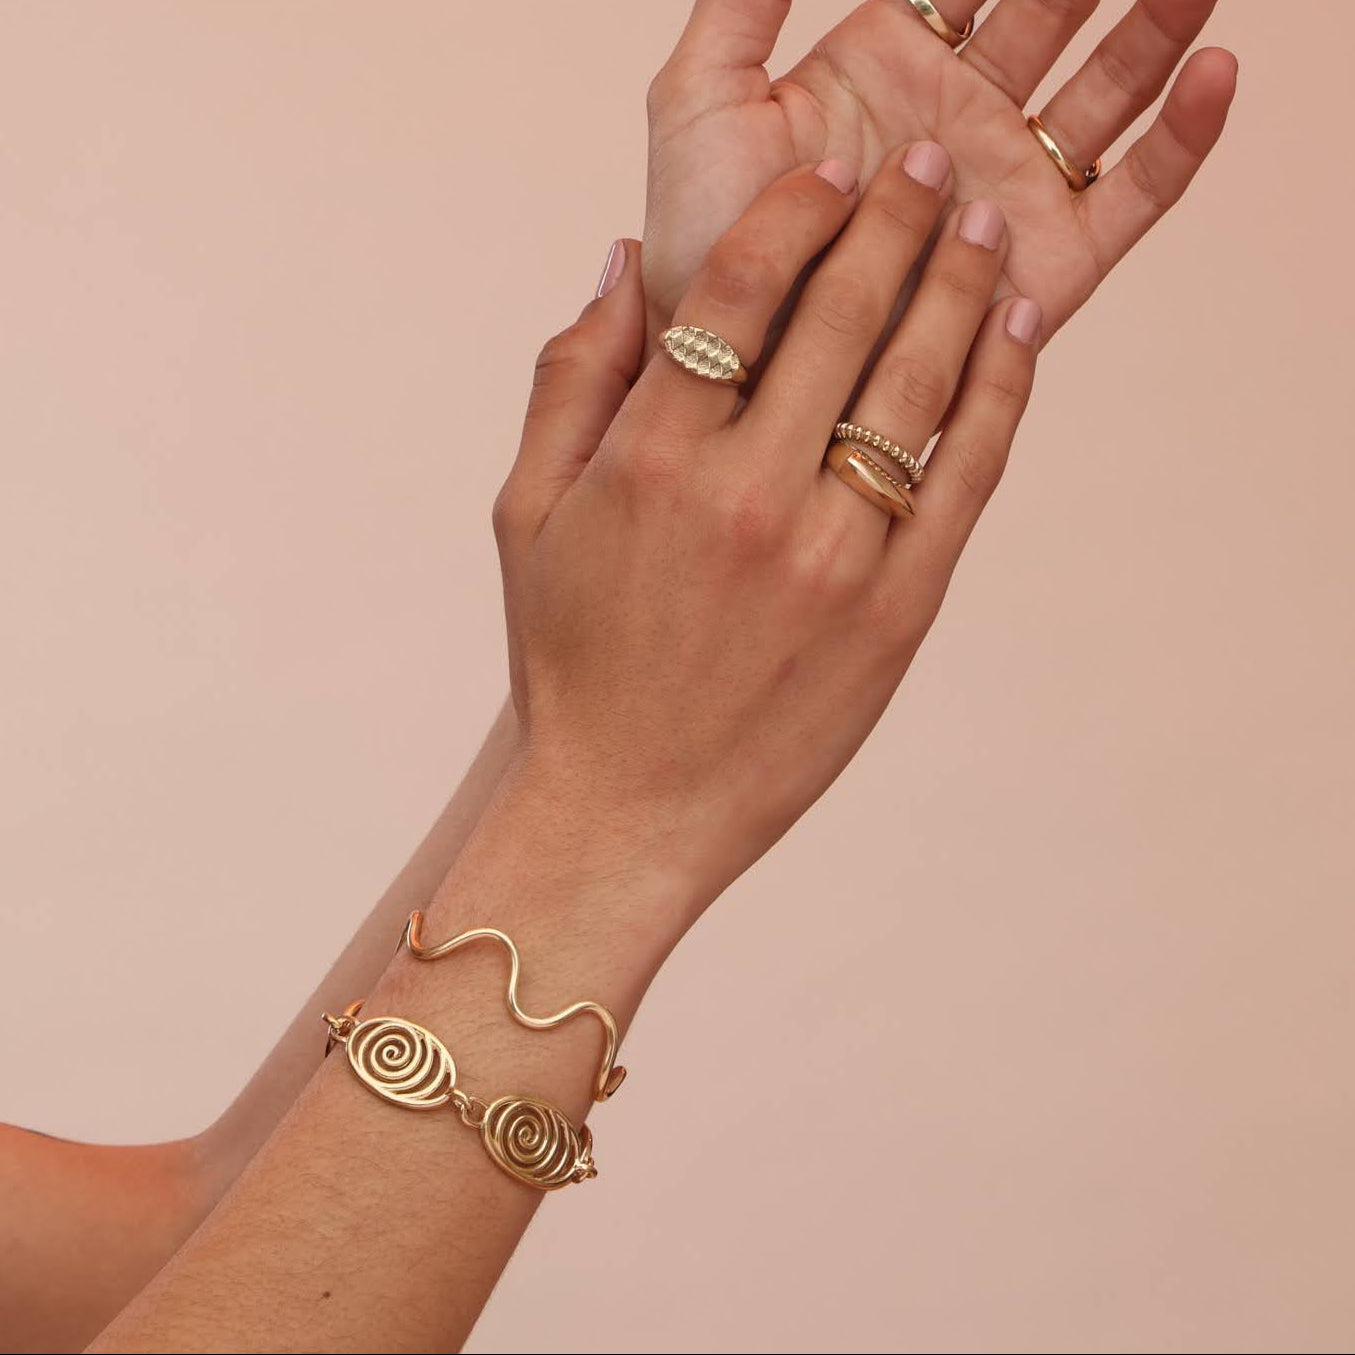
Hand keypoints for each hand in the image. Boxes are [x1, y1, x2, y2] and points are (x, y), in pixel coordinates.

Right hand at [495, 147, 1039, 920]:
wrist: (628, 809)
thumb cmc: (571, 661)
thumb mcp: (526, 516)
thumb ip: (571, 378)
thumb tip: (627, 260)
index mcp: (651, 460)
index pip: (741, 286)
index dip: (797, 209)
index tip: (830, 170)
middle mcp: (748, 496)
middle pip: (845, 315)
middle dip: (895, 220)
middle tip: (929, 169)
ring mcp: (833, 556)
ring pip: (919, 386)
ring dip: (962, 289)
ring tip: (983, 230)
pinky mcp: (896, 613)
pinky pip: (963, 479)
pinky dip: (999, 397)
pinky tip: (1014, 337)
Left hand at [643, 0, 1235, 345]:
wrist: (730, 366)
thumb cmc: (701, 243)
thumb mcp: (701, 100)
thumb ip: (743, 3)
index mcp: (891, 68)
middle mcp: (960, 124)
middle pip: (1058, 21)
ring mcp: (1006, 193)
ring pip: (1108, 96)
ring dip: (1156, 35)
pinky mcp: (1044, 268)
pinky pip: (1131, 198)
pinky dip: (1181, 142)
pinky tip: (1214, 77)